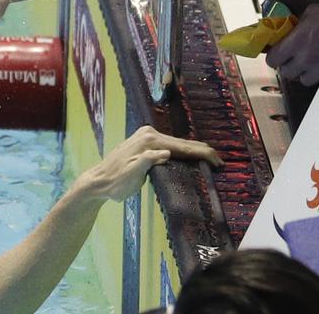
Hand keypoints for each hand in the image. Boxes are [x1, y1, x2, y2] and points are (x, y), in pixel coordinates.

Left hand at [73, 126, 222, 202]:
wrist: (98, 182)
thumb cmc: (115, 183)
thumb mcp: (131, 176)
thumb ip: (146, 162)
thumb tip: (165, 153)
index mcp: (149, 141)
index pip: (182, 147)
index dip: (202, 154)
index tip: (217, 162)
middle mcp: (149, 134)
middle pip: (182, 143)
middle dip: (202, 152)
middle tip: (220, 162)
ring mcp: (147, 137)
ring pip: (177, 144)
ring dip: (194, 151)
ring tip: (211, 160)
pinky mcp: (145, 143)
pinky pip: (170, 146)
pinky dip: (183, 152)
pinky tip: (191, 157)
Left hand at [265, 0, 318, 86]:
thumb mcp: (310, 13)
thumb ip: (297, 26)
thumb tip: (290, 31)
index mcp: (296, 42)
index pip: (273, 60)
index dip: (273, 58)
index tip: (276, 54)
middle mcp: (305, 59)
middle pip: (286, 73)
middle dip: (287, 66)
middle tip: (292, 58)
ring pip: (303, 80)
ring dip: (302, 73)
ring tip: (308, 63)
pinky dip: (317, 74)